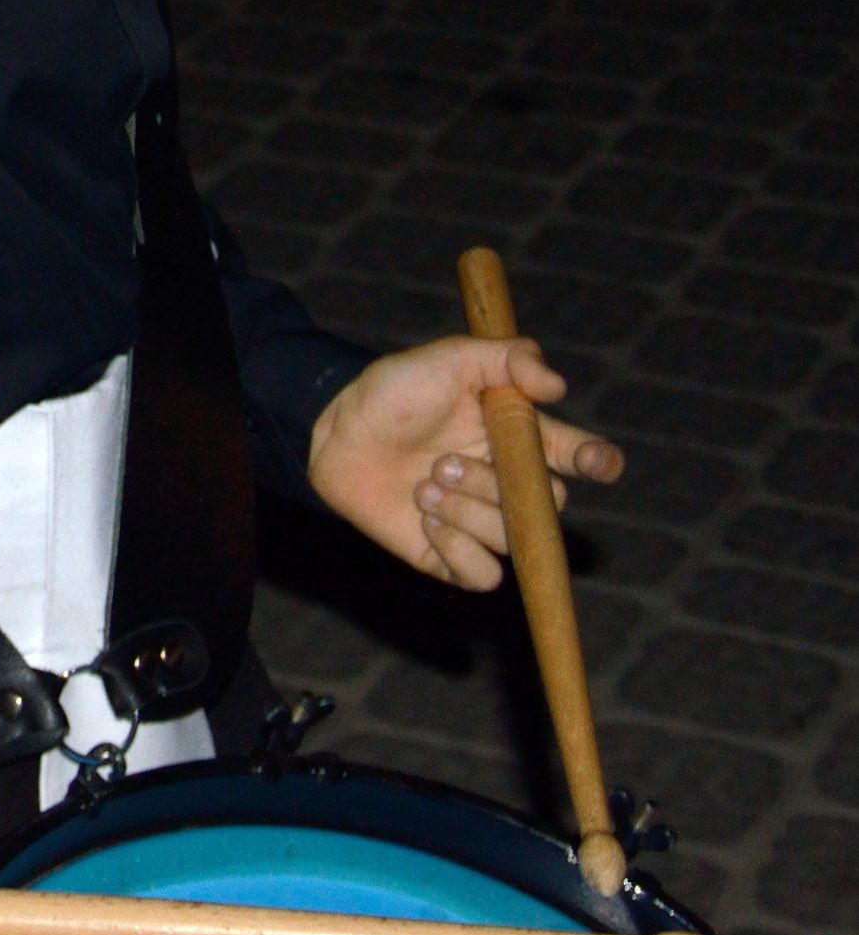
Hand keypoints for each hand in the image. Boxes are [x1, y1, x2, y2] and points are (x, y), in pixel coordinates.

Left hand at [306, 337, 622, 590]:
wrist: (336, 431)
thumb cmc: (395, 389)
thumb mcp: (450, 359)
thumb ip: (507, 359)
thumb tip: (558, 384)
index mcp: (516, 435)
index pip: (575, 454)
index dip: (596, 460)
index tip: (598, 463)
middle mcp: (505, 481)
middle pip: (547, 505)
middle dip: (496, 486)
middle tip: (443, 461)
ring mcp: (479, 520)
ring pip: (513, 540)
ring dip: (468, 512)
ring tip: (424, 484)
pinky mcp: (450, 556)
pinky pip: (484, 576)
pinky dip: (458, 551)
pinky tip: (425, 520)